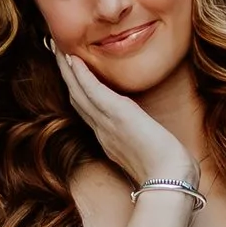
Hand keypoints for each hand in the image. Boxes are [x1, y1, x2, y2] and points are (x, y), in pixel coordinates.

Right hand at [51, 48, 195, 197]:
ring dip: (66, 69)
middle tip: (55, 51)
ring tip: (57, 47)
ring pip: (78, 92)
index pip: (86, 110)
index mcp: (109, 139)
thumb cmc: (167, 170)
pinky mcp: (117, 115)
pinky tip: (73, 59)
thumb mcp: (151, 153)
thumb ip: (144, 141)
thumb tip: (149, 136)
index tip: (70, 72)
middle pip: (76, 98)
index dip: (76, 90)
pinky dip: (81, 75)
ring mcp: (107, 123)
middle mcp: (102, 130)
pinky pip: (92, 91)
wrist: (169, 179)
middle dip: (65, 75)